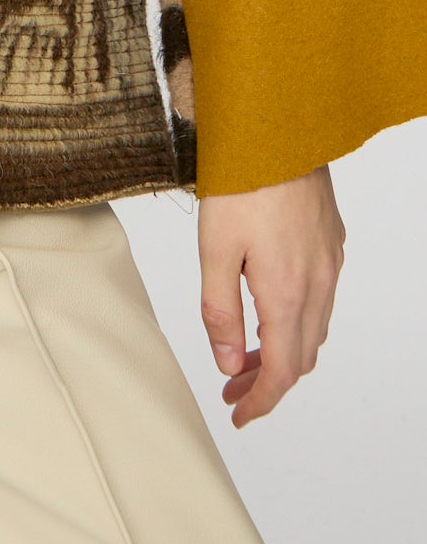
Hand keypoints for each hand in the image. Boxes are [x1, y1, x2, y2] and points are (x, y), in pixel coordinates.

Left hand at [197, 164, 344, 425]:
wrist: (277, 128)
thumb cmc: (241, 183)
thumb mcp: (214, 251)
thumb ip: (220, 313)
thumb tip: (230, 364)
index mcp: (287, 294)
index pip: (282, 372)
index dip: (260, 401)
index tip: (237, 416)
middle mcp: (317, 285)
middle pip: (301, 356)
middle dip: (268, 380)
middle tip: (232, 387)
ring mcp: (329, 262)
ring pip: (313, 328)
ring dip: (283, 350)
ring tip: (244, 352)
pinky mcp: (329, 241)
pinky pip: (320, 298)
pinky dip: (296, 319)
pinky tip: (268, 305)